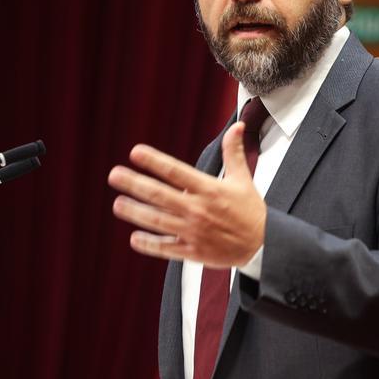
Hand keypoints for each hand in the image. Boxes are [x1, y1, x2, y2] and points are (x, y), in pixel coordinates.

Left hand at [108, 123, 265, 267]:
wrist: (263, 246)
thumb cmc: (251, 211)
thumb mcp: (243, 179)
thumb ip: (233, 153)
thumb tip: (236, 126)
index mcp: (209, 190)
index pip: (176, 172)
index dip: (154, 161)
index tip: (136, 152)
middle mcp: (198, 210)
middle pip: (160, 195)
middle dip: (135, 184)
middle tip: (114, 175)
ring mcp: (194, 232)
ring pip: (158, 221)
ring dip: (136, 212)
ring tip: (118, 204)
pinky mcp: (193, 252)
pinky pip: (167, 248)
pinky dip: (149, 245)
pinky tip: (134, 238)